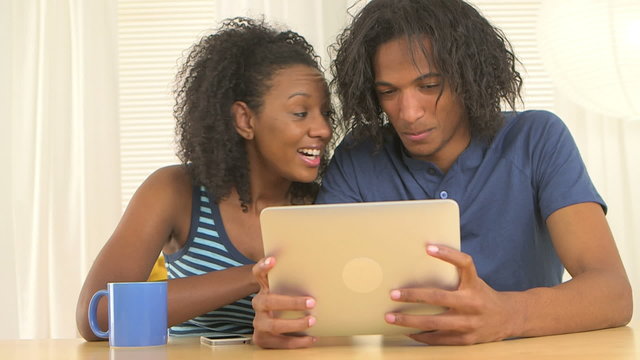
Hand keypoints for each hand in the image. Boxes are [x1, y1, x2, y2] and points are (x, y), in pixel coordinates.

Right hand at [251, 256, 317, 348]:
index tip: (273, 260)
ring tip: (312, 321)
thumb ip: (296, 283)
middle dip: (291, 302)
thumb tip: (323, 272)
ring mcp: (258, 322)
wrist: (269, 326)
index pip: (258, 274)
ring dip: (295, 324)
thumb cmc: (284, 304)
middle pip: (268, 301)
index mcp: (264, 289)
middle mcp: (258, 304)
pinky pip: (280, 342)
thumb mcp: (286, 291)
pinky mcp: (262, 338)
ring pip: (274, 325)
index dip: (263, 266)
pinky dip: (298, 341)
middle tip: (312, 302)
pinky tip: (311, 338)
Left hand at [385, 245, 518, 344]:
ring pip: (435, 323)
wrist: (510, 318)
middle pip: (439, 298)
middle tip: (393, 294)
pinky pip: (440, 339)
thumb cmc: (483, 295)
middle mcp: (472, 303)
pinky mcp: (467, 339)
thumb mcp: (474, 281)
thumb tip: (424, 261)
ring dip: (410, 321)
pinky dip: (422, 336)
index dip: (447, 254)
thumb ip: (454, 275)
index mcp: (474, 285)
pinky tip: (409, 332)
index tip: (428, 247)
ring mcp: (470, 323)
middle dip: (413, 296)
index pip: (464, 264)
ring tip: (391, 317)